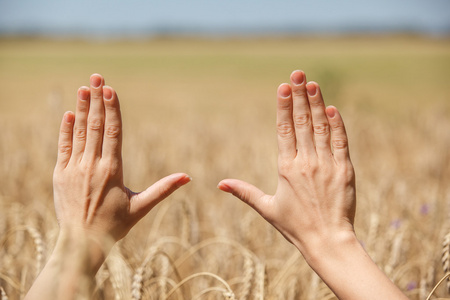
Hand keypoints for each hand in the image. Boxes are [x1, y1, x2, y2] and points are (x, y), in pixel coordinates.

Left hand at [53, 74, 190, 241]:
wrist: (81, 242)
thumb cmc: (115, 225)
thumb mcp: (142, 207)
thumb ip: (164, 189)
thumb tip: (187, 177)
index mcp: (112, 170)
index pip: (113, 132)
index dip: (112, 109)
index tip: (110, 89)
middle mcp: (92, 165)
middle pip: (96, 126)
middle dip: (97, 100)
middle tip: (97, 77)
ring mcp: (73, 169)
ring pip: (79, 132)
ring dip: (82, 109)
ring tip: (84, 89)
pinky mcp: (60, 174)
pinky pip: (63, 146)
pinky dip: (66, 130)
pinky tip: (69, 114)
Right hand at [218, 70, 355, 254]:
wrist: (328, 241)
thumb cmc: (295, 226)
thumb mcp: (267, 208)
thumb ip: (244, 192)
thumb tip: (220, 184)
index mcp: (286, 168)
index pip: (284, 130)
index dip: (284, 107)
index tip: (283, 87)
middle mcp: (306, 162)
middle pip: (302, 122)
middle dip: (299, 96)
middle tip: (297, 73)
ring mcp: (327, 164)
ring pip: (321, 128)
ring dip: (317, 104)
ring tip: (313, 84)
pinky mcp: (345, 170)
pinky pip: (340, 142)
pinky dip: (337, 125)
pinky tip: (333, 109)